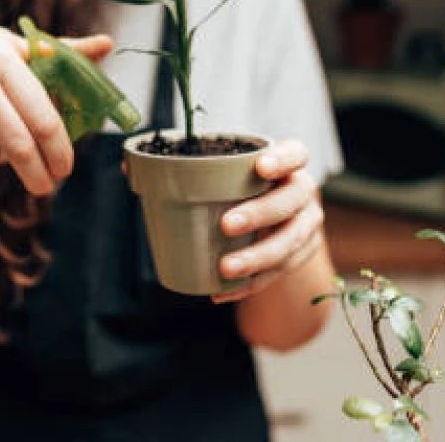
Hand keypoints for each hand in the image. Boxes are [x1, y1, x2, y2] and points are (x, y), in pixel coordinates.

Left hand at [212, 140, 324, 302]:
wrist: (272, 220)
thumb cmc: (241, 188)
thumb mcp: (228, 174)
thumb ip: (196, 171)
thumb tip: (138, 171)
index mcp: (288, 164)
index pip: (296, 154)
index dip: (283, 159)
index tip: (260, 168)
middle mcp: (303, 192)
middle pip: (291, 201)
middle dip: (259, 214)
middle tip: (226, 225)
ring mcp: (306, 225)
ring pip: (290, 242)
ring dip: (257, 258)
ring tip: (226, 268)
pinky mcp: (302, 255)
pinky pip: (279, 273)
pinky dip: (251, 284)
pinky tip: (224, 291)